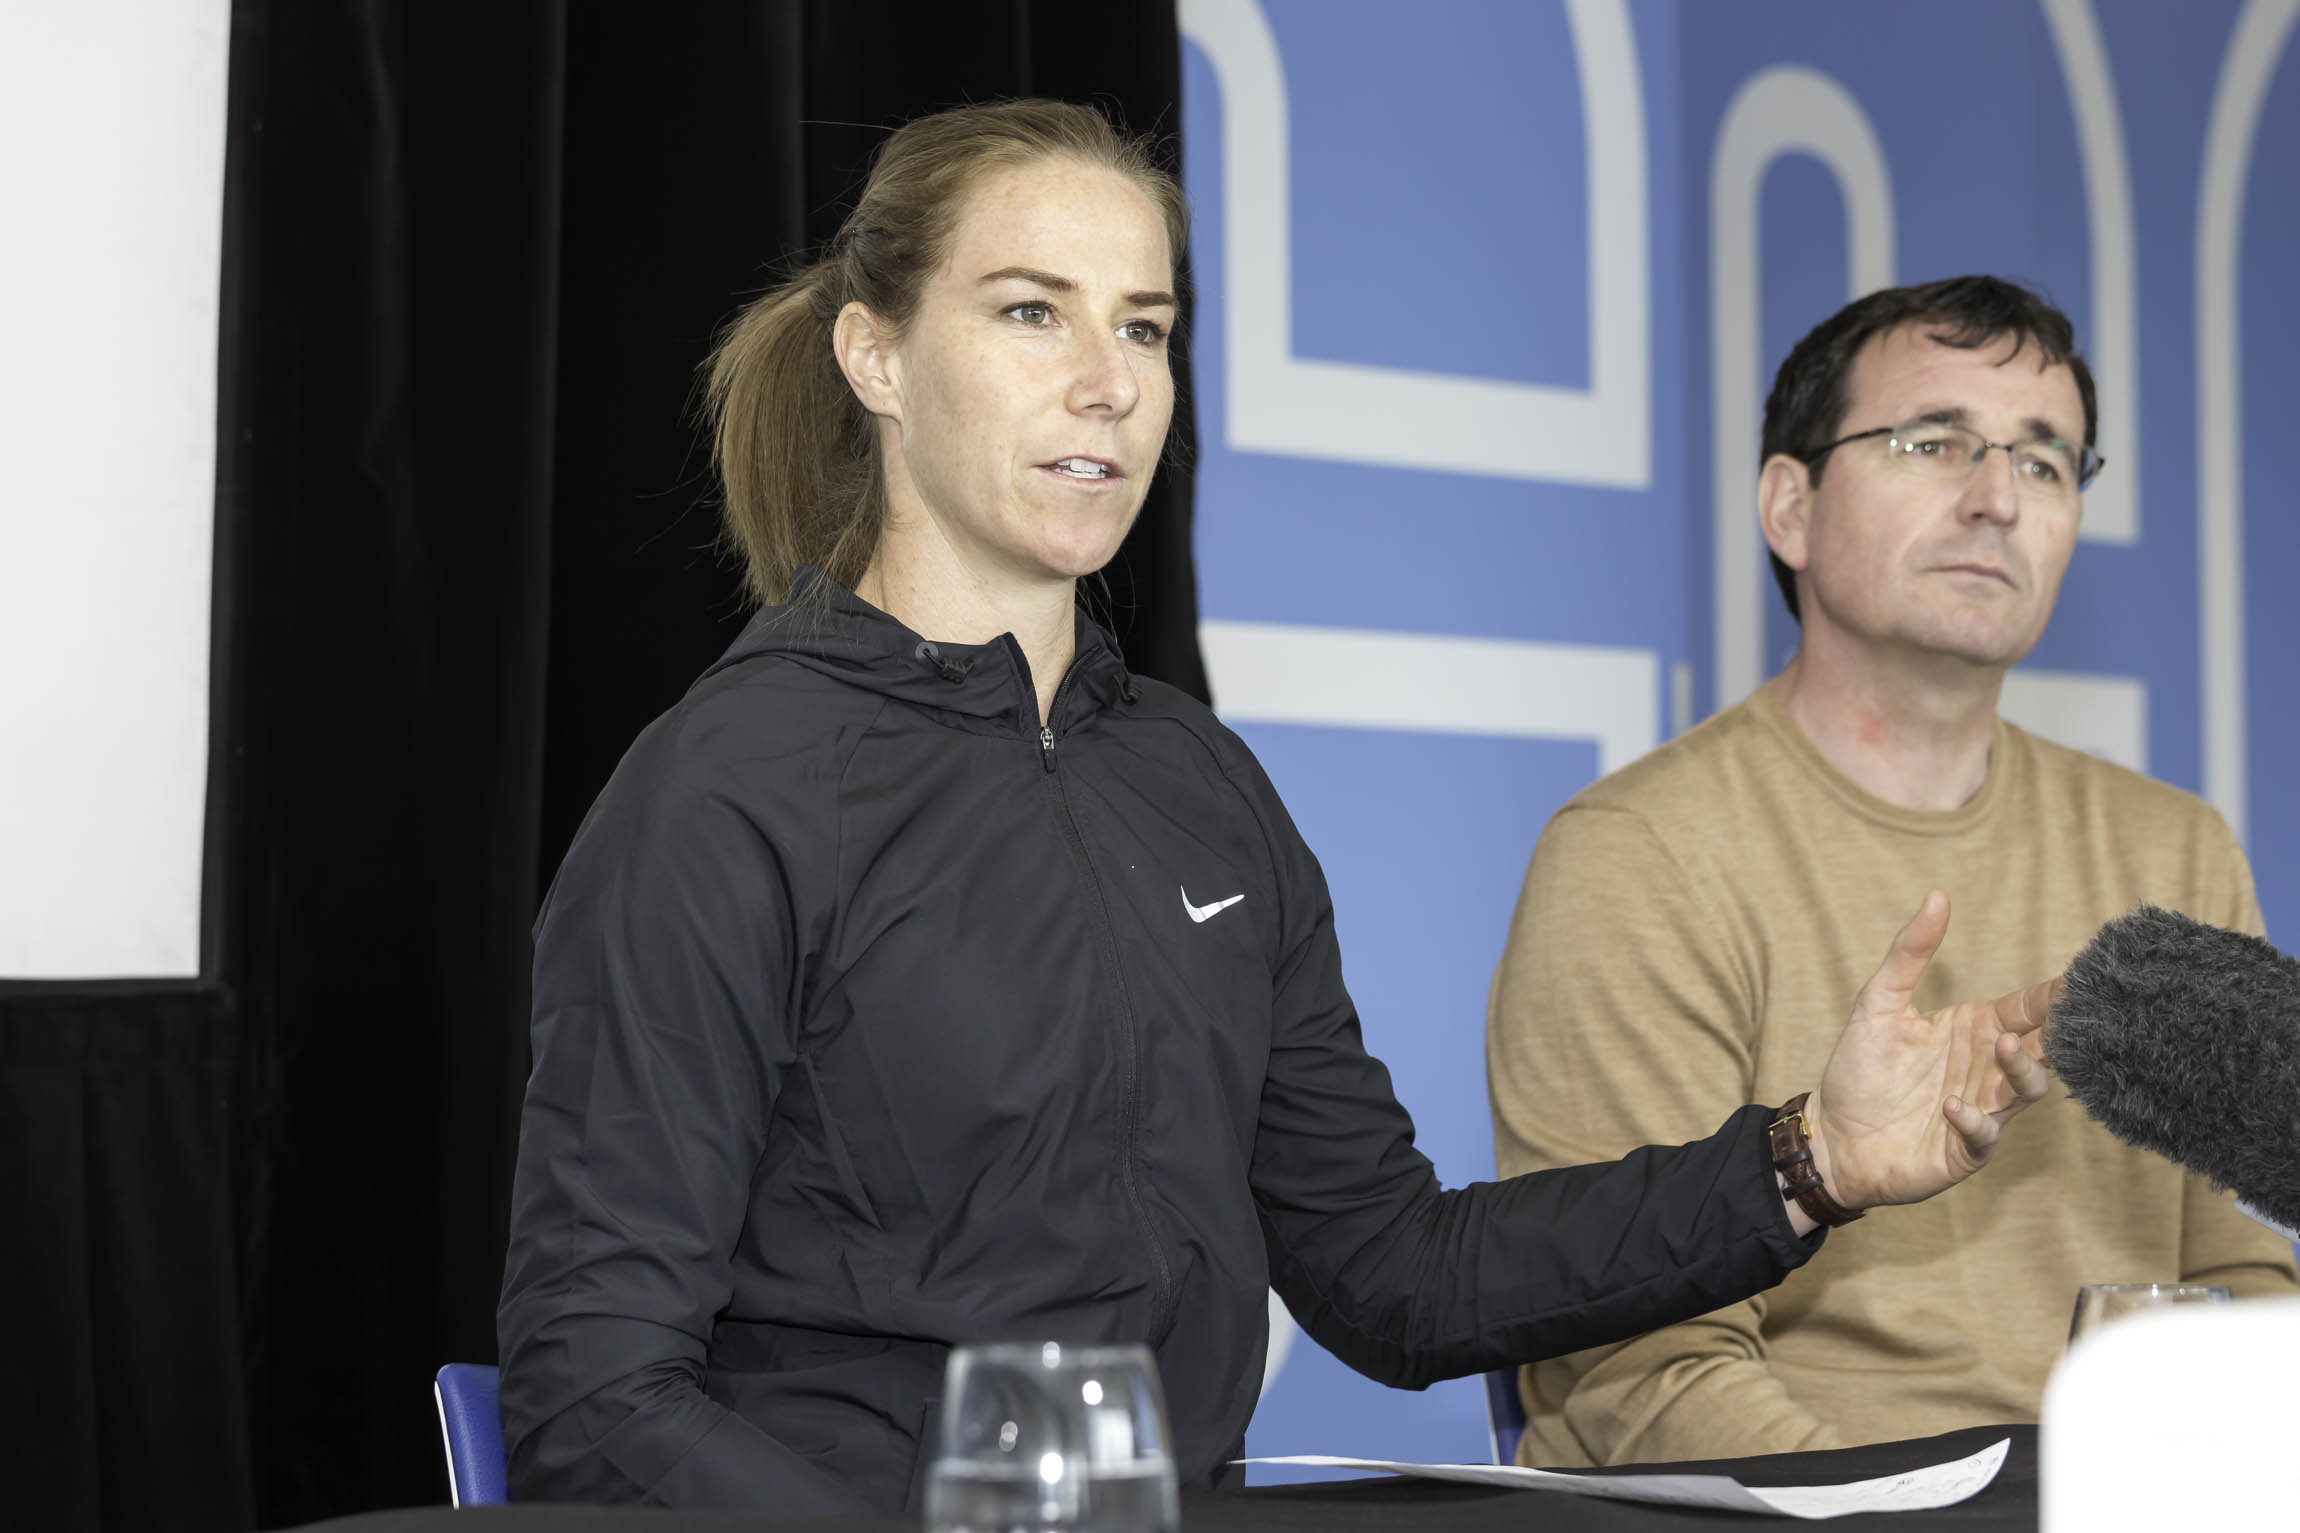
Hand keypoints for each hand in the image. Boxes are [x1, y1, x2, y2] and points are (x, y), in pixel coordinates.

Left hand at [1802, 891, 2057, 1212]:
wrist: (1830, 1137)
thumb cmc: (1859, 1070)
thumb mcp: (1878, 1002)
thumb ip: (1909, 953)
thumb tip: (1937, 895)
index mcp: (1974, 1030)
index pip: (2027, 1008)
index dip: (2052, 997)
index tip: (2074, 981)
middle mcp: (1987, 1069)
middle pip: (2043, 1048)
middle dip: (2060, 1031)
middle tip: (2068, 1013)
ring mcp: (1981, 1110)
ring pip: (2026, 1090)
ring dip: (2021, 1069)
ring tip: (2005, 1045)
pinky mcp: (1963, 1149)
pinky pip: (1983, 1135)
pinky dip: (1973, 1120)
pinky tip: (1950, 1104)